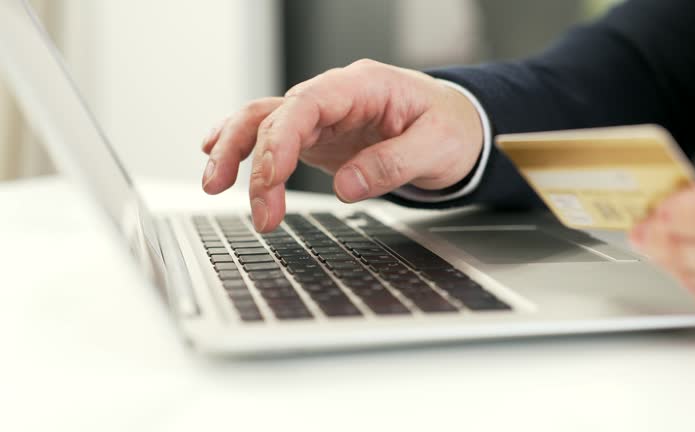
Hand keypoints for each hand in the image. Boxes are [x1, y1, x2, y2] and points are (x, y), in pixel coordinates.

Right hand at [200, 59, 483, 231]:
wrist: (459, 127)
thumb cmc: (452, 127)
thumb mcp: (438, 147)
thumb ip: (393, 164)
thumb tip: (346, 187)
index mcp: (364, 86)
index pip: (306, 104)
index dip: (280, 139)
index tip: (269, 177)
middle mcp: (336, 96)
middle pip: (275, 114)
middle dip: (255, 161)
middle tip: (259, 211)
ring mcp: (324, 117)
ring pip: (264, 122)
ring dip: (236, 153)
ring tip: (215, 187)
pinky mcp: (320, 138)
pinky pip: (274, 137)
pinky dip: (244, 148)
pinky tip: (216, 157)